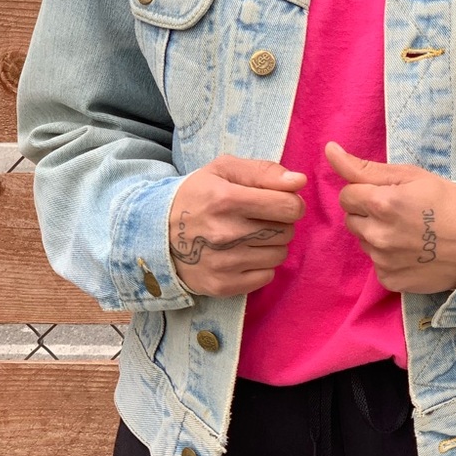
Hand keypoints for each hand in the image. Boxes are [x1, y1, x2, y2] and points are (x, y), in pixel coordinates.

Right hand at [168, 155, 305, 296]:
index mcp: (226, 200)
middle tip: (259, 219)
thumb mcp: (223, 170)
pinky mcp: (222, 285)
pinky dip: (261, 266)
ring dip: (271, 244)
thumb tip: (299, 182)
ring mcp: (223, 263)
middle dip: (280, 223)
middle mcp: (225, 234)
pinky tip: (242, 255)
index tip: (279, 202)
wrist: (156, 233)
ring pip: (279, 254)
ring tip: (248, 236)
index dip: (291, 203)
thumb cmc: (197, 196)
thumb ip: (264, 171)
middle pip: (286, 231)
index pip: (289, 207)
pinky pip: (267, 276)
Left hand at [326, 142, 455, 293]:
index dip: (365, 192)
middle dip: (368, 214)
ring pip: (363, 242)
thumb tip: (329, 150)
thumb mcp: (411, 176)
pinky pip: (377, 265)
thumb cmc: (447, 202)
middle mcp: (378, 234)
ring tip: (408, 233)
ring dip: (377, 236)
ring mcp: (384, 261)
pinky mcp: (391, 281)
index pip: (346, 195)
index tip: (388, 195)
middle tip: (399, 213)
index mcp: (381, 203)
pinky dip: (388, 259)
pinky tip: (411, 252)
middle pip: (351, 220)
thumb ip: (365, 167)